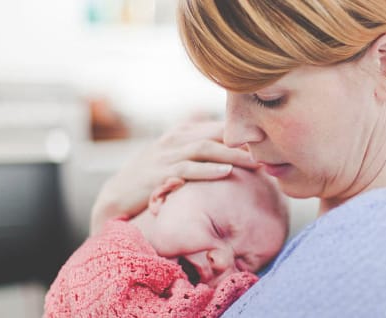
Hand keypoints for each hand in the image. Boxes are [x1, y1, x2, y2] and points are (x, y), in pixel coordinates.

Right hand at [90, 120, 258, 233]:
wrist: (116, 196)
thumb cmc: (152, 177)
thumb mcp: (176, 157)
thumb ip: (201, 151)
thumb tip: (234, 153)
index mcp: (181, 132)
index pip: (217, 127)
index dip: (243, 133)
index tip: (267, 141)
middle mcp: (175, 140)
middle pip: (215, 134)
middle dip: (243, 142)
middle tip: (269, 150)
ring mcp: (166, 156)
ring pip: (205, 149)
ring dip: (232, 154)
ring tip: (255, 162)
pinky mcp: (160, 175)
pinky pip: (188, 169)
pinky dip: (208, 170)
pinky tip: (226, 172)